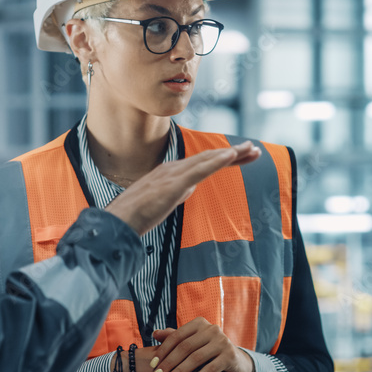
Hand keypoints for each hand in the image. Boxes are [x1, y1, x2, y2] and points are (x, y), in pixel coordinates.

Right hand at [105, 142, 260, 234]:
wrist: (117, 222)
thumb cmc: (134, 217)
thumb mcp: (160, 202)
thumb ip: (175, 194)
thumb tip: (187, 189)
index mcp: (169, 174)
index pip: (201, 164)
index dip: (222, 159)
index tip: (241, 156)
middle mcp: (172, 169)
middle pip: (208, 158)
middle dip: (233, 153)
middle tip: (254, 149)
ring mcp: (173, 175)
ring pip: (208, 160)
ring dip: (232, 153)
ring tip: (251, 149)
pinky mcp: (174, 184)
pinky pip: (200, 170)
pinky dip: (217, 161)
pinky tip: (232, 155)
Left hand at [150, 317, 254, 371]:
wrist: (235, 361)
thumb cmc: (208, 352)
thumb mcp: (192, 343)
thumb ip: (175, 337)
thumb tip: (155, 333)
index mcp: (200, 323)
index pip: (177, 336)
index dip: (163, 350)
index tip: (152, 364)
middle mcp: (212, 329)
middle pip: (185, 347)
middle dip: (169, 363)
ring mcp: (222, 342)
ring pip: (196, 358)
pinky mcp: (230, 356)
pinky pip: (210, 369)